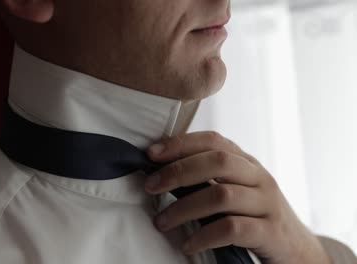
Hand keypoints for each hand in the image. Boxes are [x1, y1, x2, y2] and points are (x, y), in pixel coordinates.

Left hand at [144, 131, 330, 263]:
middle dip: (178, 171)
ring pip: (221, 196)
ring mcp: (267, 204)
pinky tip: (188, 244)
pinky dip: (204, 235)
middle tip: (150, 187)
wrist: (297, 249)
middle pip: (217, 162)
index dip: (180, 143)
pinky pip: (232, 229)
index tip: (150, 154)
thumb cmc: (254, 216)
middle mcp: (258, 177)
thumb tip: (161, 170)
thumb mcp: (236, 189)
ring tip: (161, 222)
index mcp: (246, 163)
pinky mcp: (270, 232)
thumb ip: (209, 177)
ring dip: (184, 208)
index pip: (213, 141)